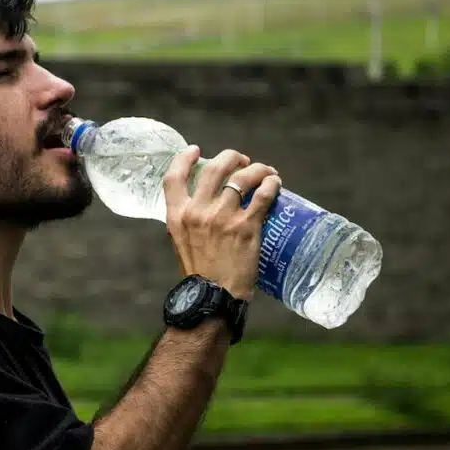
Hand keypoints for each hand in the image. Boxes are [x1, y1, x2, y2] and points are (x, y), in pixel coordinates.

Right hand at [163, 147, 281, 300]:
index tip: (195, 150)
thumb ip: (188, 222)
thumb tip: (201, 207)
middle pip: (214, 168)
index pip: (173, 177)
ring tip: (265, 171)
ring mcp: (222, 217)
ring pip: (242, 177)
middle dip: (230, 158)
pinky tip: (275, 183)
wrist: (213, 299)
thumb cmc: (200, 275)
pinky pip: (263, 195)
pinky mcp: (246, 226)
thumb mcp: (182, 243)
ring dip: (257, 169)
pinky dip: (271, 184)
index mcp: (177, 216)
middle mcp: (197, 212)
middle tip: (241, 161)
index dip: (184, 158)